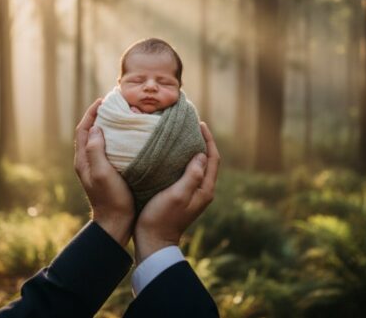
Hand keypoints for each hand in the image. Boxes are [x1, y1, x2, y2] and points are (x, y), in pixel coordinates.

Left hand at [74, 98, 134, 245]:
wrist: (116, 223)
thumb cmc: (110, 199)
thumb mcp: (102, 173)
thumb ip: (95, 150)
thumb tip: (95, 129)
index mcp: (83, 160)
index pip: (83, 130)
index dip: (91, 114)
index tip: (103, 101)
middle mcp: (88, 162)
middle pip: (91, 132)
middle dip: (101, 117)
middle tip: (115, 106)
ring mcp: (98, 168)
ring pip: (101, 140)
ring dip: (110, 127)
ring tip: (124, 117)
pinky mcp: (109, 173)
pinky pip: (111, 150)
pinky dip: (118, 139)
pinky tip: (130, 137)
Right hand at [133, 122, 219, 263]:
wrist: (152, 241)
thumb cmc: (163, 218)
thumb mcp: (178, 195)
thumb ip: (192, 176)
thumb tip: (202, 155)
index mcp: (205, 190)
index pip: (213, 159)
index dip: (208, 140)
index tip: (199, 124)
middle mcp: (202, 191)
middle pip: (207, 161)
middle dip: (201, 142)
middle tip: (190, 125)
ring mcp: (192, 194)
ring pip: (196, 166)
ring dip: (191, 150)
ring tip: (180, 135)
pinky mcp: (181, 196)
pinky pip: (186, 172)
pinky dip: (181, 160)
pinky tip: (170, 154)